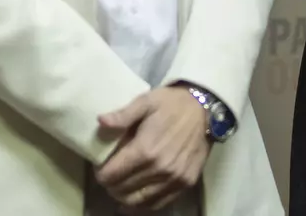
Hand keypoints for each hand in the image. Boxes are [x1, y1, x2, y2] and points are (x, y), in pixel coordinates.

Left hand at [95, 87, 210, 210]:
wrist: (205, 109)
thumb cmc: (171, 104)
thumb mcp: (145, 102)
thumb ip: (122, 115)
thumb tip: (100, 122)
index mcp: (145, 149)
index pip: (111, 175)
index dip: (101, 173)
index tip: (100, 166)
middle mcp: (159, 169)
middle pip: (121, 190)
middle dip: (110, 184)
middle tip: (110, 174)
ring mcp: (174, 179)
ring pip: (138, 201)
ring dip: (124, 196)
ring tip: (121, 186)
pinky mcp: (186, 184)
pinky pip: (159, 204)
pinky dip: (144, 204)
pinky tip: (137, 197)